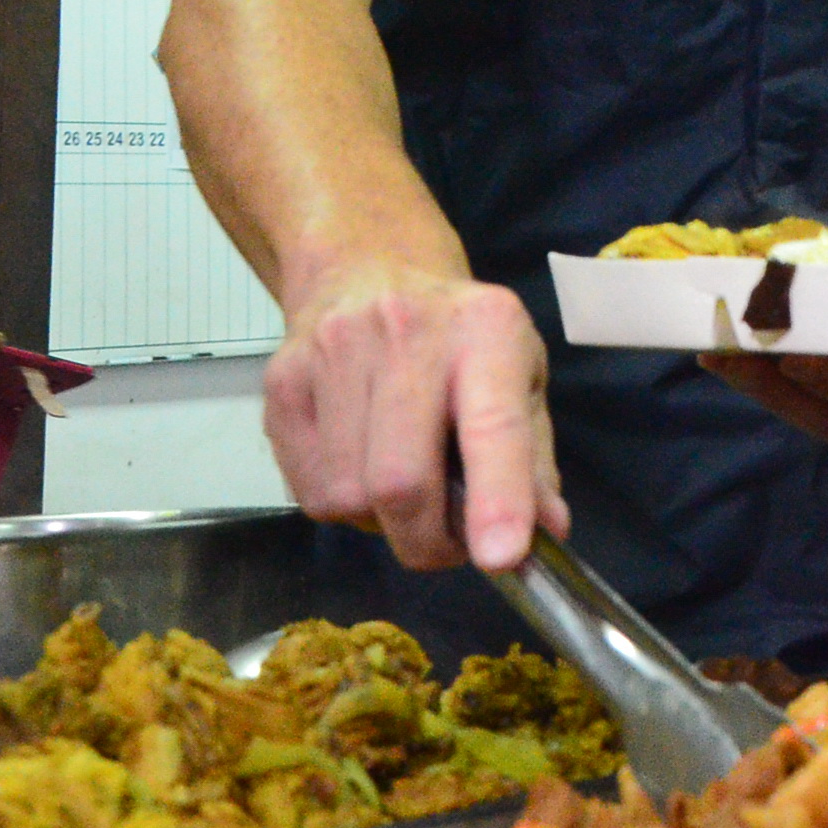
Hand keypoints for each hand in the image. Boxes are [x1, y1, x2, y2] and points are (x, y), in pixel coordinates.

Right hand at [266, 261, 564, 571]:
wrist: (368, 268)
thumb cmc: (459, 338)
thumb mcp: (519, 378)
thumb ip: (533, 460)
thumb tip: (546, 532)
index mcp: (487, 329)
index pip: (493, 425)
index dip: (498, 499)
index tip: (501, 558)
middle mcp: (407, 330)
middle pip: (401, 481)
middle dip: (427, 540)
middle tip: (451, 543)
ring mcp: (333, 351)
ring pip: (347, 497)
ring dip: (382, 523)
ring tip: (406, 486)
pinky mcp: (281, 381)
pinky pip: (307, 491)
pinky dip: (342, 505)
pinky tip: (362, 465)